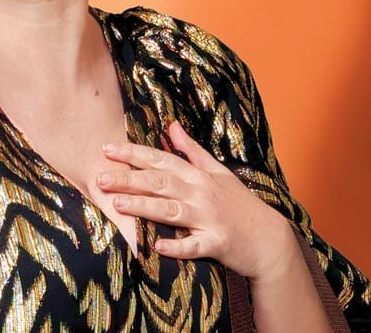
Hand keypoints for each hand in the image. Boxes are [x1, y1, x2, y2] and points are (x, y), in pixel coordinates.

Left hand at [98, 120, 296, 279]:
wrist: (269, 238)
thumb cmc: (240, 204)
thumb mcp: (218, 171)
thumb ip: (191, 149)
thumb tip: (170, 125)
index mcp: (199, 175)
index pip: (161, 159)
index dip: (133, 154)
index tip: (107, 149)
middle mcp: (202, 193)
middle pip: (161, 183)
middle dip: (129, 179)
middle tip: (101, 178)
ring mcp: (209, 218)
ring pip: (171, 210)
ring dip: (144, 207)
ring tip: (118, 205)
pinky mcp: (217, 243)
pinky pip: (194, 245)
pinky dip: (177, 246)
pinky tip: (156, 246)